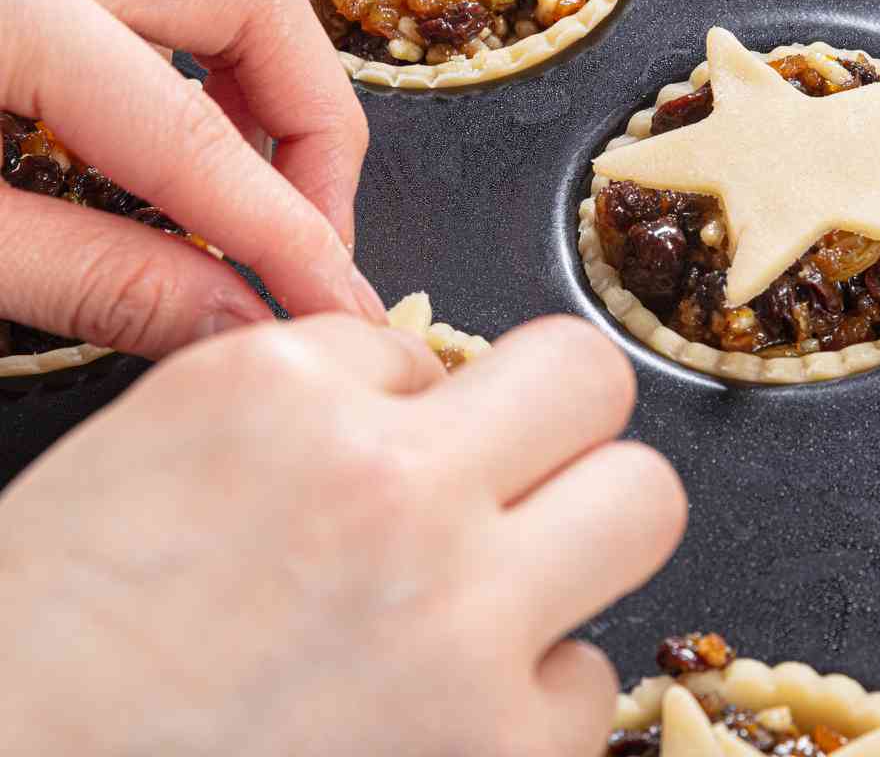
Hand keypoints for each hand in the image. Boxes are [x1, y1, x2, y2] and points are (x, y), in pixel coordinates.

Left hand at [0, 0, 379, 354]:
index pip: (192, 136)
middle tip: (305, 234)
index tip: (338, 304)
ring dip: (256, 55)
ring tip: (240, 169)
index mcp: (5, 2)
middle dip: (307, 119)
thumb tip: (235, 315)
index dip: (286, 233)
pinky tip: (170, 86)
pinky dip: (191, 10)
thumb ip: (89, 279)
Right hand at [0, 313, 685, 756]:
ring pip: (640, 509)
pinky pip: (591, 687)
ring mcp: (458, 636)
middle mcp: (390, 494)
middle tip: (503, 485)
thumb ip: (313, 391)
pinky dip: (529, 706)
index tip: (372, 463)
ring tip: (472, 613)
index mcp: (288, 397)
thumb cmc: (57, 638)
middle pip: (594, 380)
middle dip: (556, 424)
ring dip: (564, 555)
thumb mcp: (159, 445)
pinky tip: (439, 723)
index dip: (405, 409)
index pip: (433, 343)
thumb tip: (429, 388)